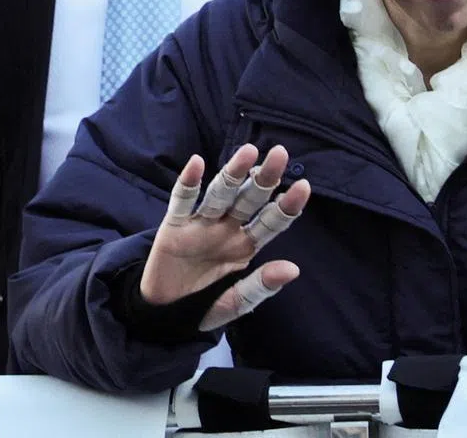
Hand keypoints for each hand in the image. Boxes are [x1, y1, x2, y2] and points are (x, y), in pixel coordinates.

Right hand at [141, 143, 310, 330]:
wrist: (162, 314)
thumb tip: (293, 270)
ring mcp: (201, 224)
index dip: (287, 205)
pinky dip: (188, 182)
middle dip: (265, 178)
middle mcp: (227, 229)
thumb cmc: (203, 304)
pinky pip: (182, 201)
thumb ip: (260, 287)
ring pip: (220, 193)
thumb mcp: (234, 302)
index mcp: (246, 245)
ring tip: (249, 152)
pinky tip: (197, 163)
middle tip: (280, 153)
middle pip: (249, 199)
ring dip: (233, 173)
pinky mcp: (174, 226)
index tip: (304, 186)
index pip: (271, 221)